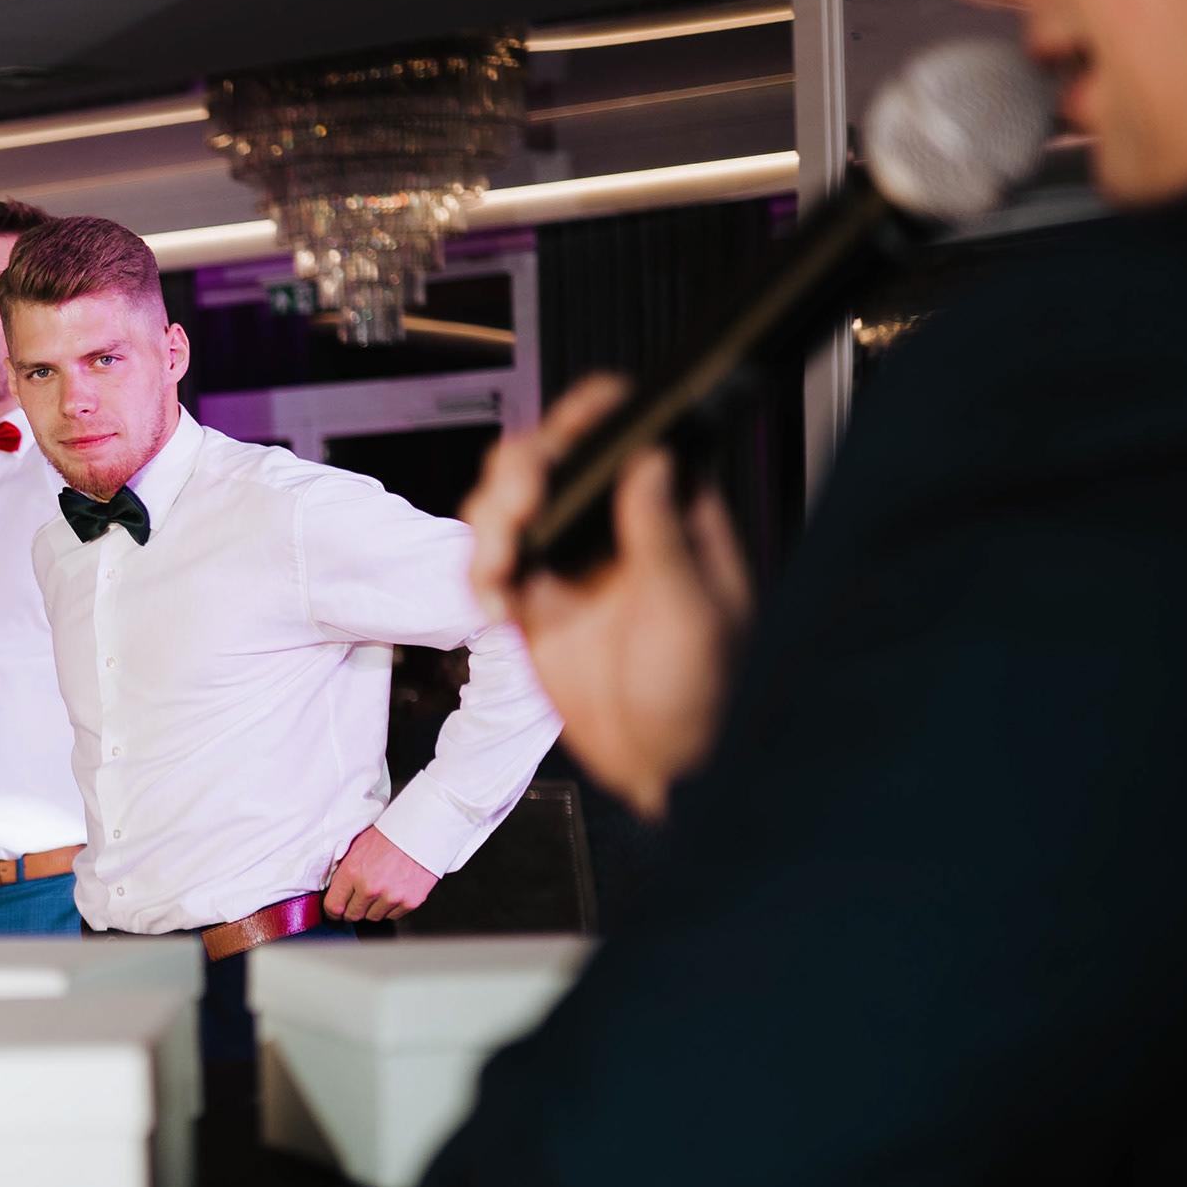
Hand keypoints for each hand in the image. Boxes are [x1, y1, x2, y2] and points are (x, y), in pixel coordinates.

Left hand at [323, 826, 438, 923]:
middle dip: (353, 908)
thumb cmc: (388, 834)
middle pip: (353, 915)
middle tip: (359, 898)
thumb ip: (344, 872)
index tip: (336, 911)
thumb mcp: (356, 847)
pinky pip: (393, 915)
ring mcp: (391, 896)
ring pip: (373, 917)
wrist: (420, 830)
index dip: (333, 910)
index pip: (333, 906)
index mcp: (352, 872)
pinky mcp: (409, 901)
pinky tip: (393, 890)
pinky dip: (392, 907)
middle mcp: (370, 887)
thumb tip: (335, 891)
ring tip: (380, 889)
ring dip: (373, 907)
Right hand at [464, 373, 755, 820]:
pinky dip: (478, 575)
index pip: (624, 434)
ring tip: (499, 565)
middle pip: (548, 458)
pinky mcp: (532, 601)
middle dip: (519, 472)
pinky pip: (488, 564)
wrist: (666, 769)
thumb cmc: (708, 696)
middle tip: (517, 508)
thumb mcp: (694, 615)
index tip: (564, 432)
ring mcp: (569, 562)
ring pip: (508, 504)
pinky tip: (493, 603)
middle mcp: (613, 527)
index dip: (589, 417)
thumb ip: (663, 538)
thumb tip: (651, 461)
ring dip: (490, 523)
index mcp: (668, 513)